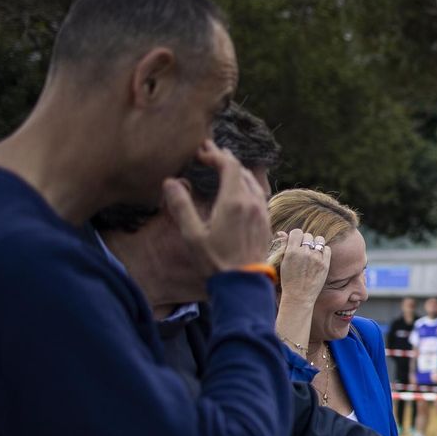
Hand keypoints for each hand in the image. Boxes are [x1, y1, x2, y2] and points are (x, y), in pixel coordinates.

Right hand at [164, 140, 270, 273]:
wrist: (243, 283)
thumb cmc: (215, 261)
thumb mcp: (192, 235)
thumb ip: (181, 206)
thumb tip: (170, 182)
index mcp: (234, 201)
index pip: (229, 166)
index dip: (215, 155)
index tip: (201, 151)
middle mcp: (252, 202)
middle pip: (241, 171)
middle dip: (225, 159)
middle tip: (209, 152)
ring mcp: (262, 212)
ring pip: (252, 182)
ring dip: (238, 170)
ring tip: (224, 165)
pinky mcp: (266, 222)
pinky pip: (259, 194)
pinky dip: (248, 184)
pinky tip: (241, 188)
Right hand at [273, 228, 331, 307]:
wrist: (299, 296)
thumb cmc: (288, 280)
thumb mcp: (282, 262)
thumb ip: (283, 246)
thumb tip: (282, 232)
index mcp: (291, 252)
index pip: (297, 232)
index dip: (296, 236)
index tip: (296, 243)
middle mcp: (305, 253)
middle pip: (308, 236)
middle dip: (305, 242)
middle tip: (303, 251)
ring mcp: (316, 258)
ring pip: (319, 240)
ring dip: (315, 244)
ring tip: (311, 253)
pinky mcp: (325, 264)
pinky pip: (327, 249)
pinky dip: (323, 251)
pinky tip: (318, 258)